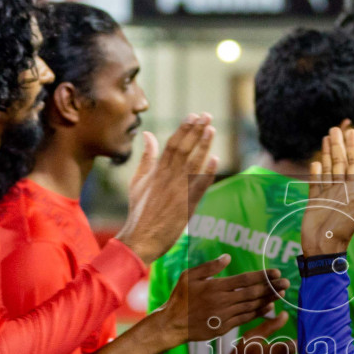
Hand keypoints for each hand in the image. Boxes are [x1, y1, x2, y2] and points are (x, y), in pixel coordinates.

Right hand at [116, 115, 219, 262]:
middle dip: (196, 131)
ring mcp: (178, 191)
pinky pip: (199, 187)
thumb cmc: (138, 211)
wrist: (140, 238)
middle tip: (207, 115)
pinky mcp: (187, 205)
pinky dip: (207, 173)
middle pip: (184, 149)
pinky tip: (215, 160)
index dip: (184, 129)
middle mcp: (168, 178)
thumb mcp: (137, 181)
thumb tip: (148, 135)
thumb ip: (146, 158)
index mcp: (157, 172)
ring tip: (212, 129)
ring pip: (193, 164)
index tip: (193, 116)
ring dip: (203, 146)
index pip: (172, 144)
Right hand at [149, 255, 288, 346]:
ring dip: (268, 299)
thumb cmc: (180, 298)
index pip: (245, 279)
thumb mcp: (189, 276)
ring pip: (252, 306)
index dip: (263, 276)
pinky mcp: (225, 327)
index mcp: (216, 286)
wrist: (172, 325)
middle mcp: (223, 300)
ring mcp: (225, 315)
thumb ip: (209, 267)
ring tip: (282, 293)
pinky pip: (246, 319)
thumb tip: (227, 257)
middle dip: (272, 287)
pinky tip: (269, 307)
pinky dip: (259, 313)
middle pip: (253, 292)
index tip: (277, 272)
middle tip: (286, 282)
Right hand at [301, 126, 353, 256]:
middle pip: (340, 162)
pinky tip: (315, 162)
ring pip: (327, 169)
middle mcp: (340, 190)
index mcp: (353, 190)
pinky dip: (315, 172)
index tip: (351, 131)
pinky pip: (315, 183)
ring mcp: (327, 195)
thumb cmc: (343, 230)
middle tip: (335, 128)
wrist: (323, 247)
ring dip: (326, 154)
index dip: (353, 147)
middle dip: (338, 145)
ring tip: (325, 138)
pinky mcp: (314, 202)